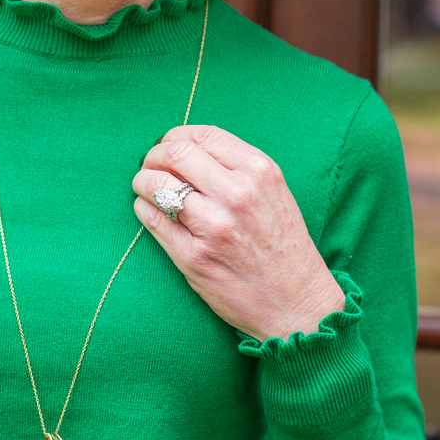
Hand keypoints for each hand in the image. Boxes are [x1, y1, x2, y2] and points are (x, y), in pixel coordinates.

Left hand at [133, 125, 345, 341]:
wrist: (297, 304)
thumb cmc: (284, 247)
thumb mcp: (274, 193)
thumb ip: (236, 168)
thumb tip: (185, 149)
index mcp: (259, 171)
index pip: (202, 135)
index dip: (176, 137)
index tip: (168, 146)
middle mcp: (237, 194)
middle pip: (175, 153)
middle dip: (154, 156)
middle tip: (150, 166)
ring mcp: (213, 226)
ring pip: (156, 184)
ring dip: (143, 182)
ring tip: (145, 188)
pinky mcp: (193, 257)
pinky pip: (151, 219)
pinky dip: (144, 209)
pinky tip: (151, 211)